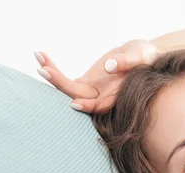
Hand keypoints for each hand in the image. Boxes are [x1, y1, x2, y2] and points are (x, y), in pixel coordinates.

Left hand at [34, 39, 158, 112]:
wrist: (142, 54)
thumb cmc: (146, 56)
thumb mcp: (140, 56)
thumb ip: (127, 62)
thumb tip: (109, 67)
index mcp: (118, 95)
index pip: (101, 105)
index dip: (88, 105)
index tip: (73, 103)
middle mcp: (103, 96)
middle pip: (78, 95)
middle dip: (60, 83)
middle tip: (44, 70)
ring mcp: (92, 90)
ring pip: (69, 88)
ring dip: (52, 74)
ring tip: (38, 56)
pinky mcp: (86, 83)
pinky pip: (66, 79)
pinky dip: (54, 69)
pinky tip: (42, 56)